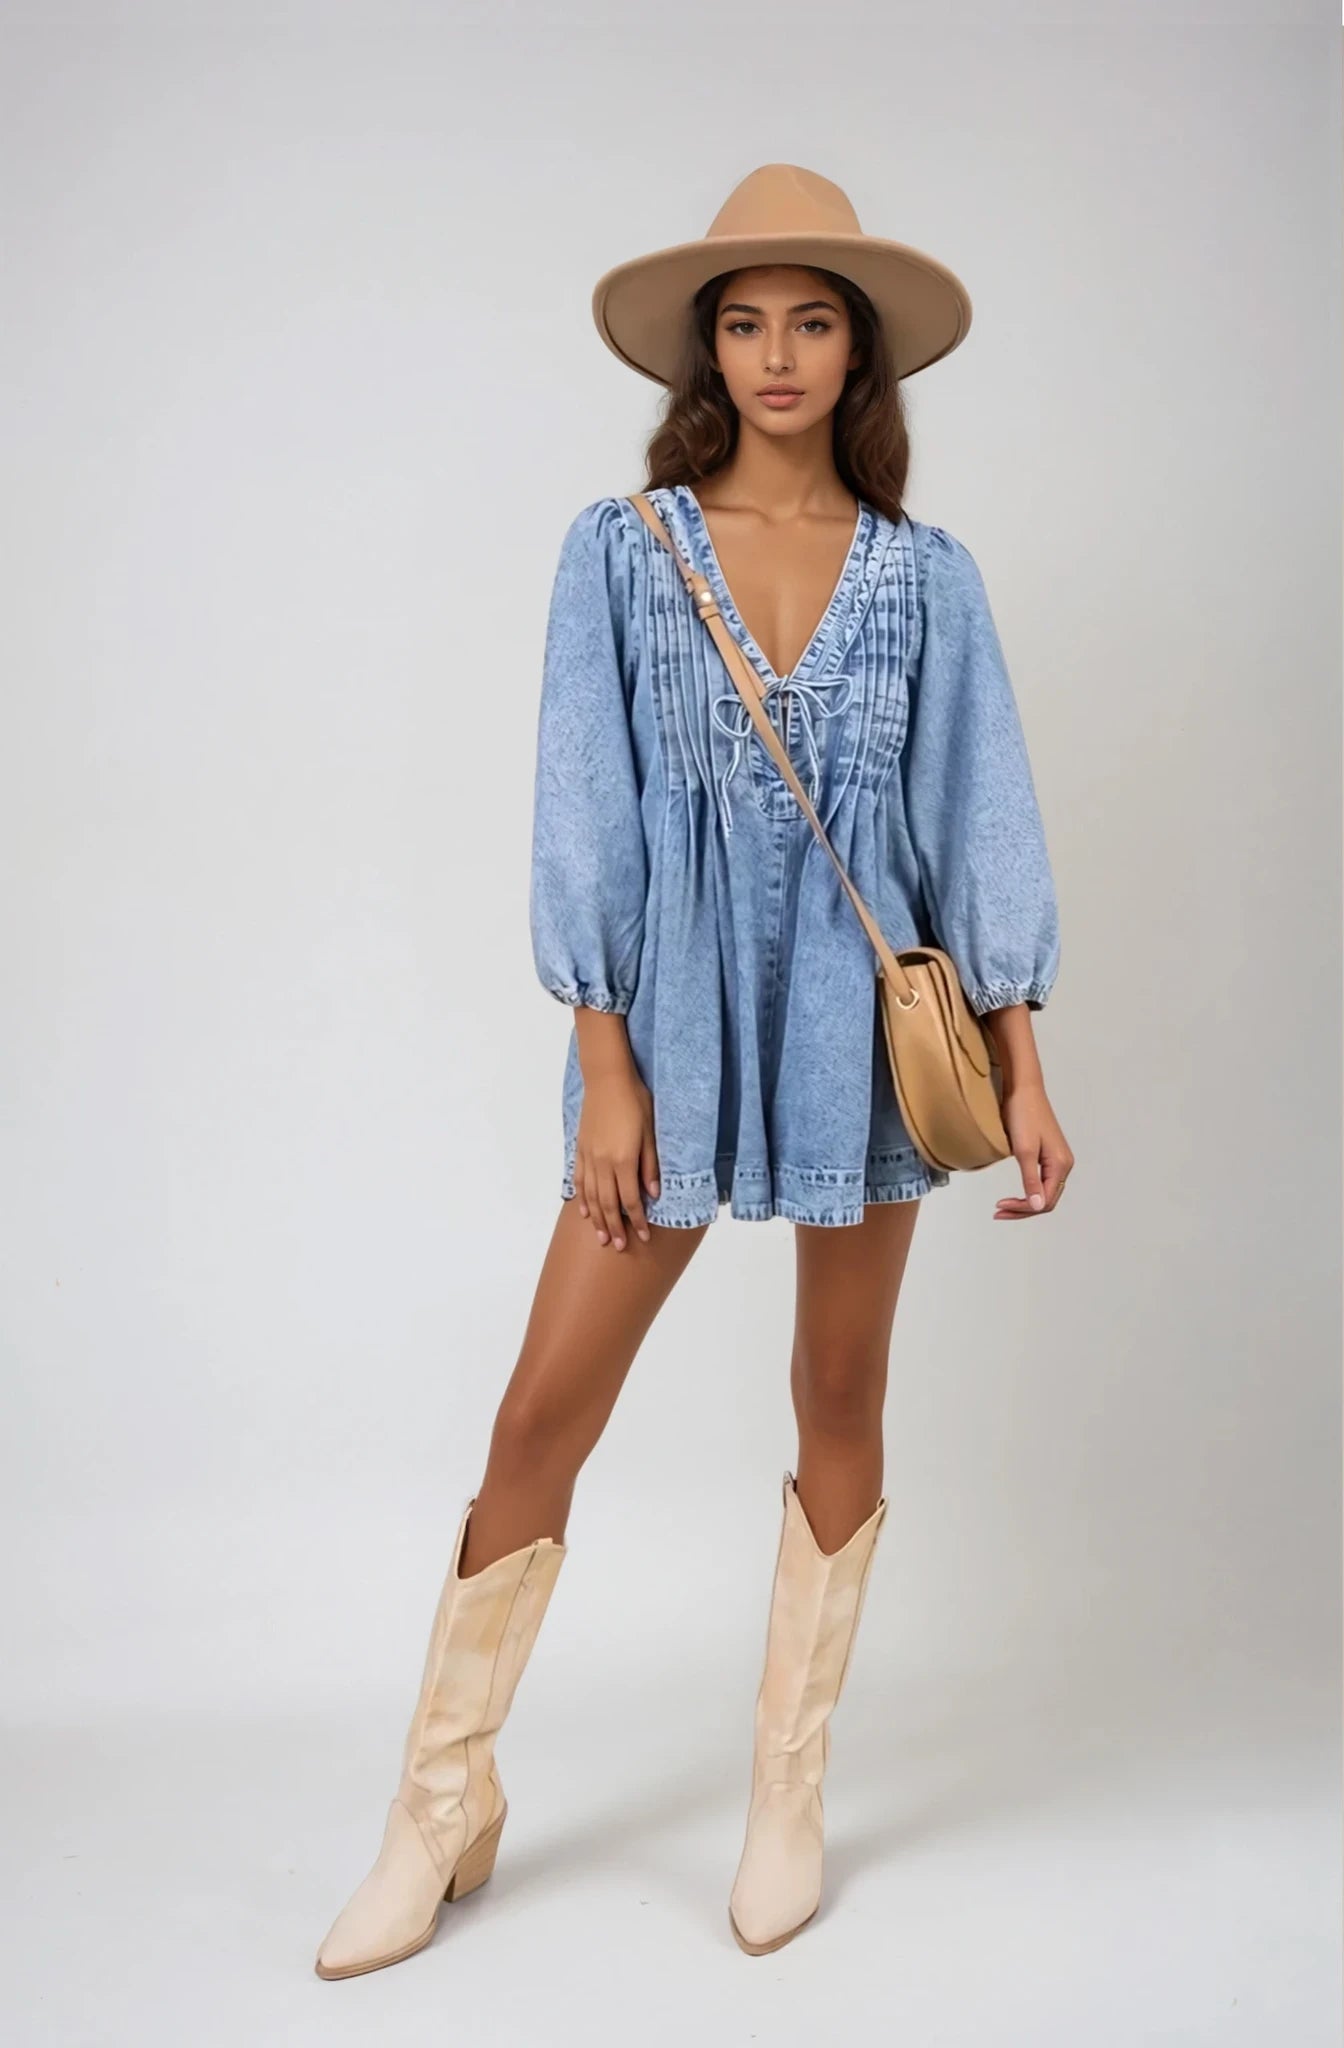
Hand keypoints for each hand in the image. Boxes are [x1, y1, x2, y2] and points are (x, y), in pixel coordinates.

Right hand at [574, 1067, 660, 1249]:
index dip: (638, 1221)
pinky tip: (584, 1212)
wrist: (607, 1079)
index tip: (643, 1237)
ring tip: (602, 1238)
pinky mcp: (580, 1149)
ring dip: (597, 1219)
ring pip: (591, 1196)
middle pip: (608, 1204)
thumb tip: (653, 1194)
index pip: (630, 1200)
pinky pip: (579, 1180)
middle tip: (620, 1247)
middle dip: (616, 1227)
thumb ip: (650, 1165)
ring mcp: (589, 1157)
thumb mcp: (651, 1132)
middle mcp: (603, 1163)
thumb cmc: (635, 1101)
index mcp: (623, 1160)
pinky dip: (581, 1199)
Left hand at [994, 1080, 1073, 1219]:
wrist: (1022, 1089)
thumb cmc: (1023, 1114)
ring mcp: (1057, 1159)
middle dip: (1023, 1209)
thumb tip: (1037, 1207)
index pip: (1045, 1201)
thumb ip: (1031, 1180)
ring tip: (1003, 1207)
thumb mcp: (1024, 1150)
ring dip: (1025, 1203)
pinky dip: (1028, 1191)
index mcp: (1061, 1164)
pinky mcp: (1048, 1154)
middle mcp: (1063, 1164)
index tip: (1000, 1206)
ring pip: (1045, 1192)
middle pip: (1047, 1200)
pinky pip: (1042, 1181)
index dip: (1023, 1209)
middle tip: (998, 1212)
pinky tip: (1015, 1193)